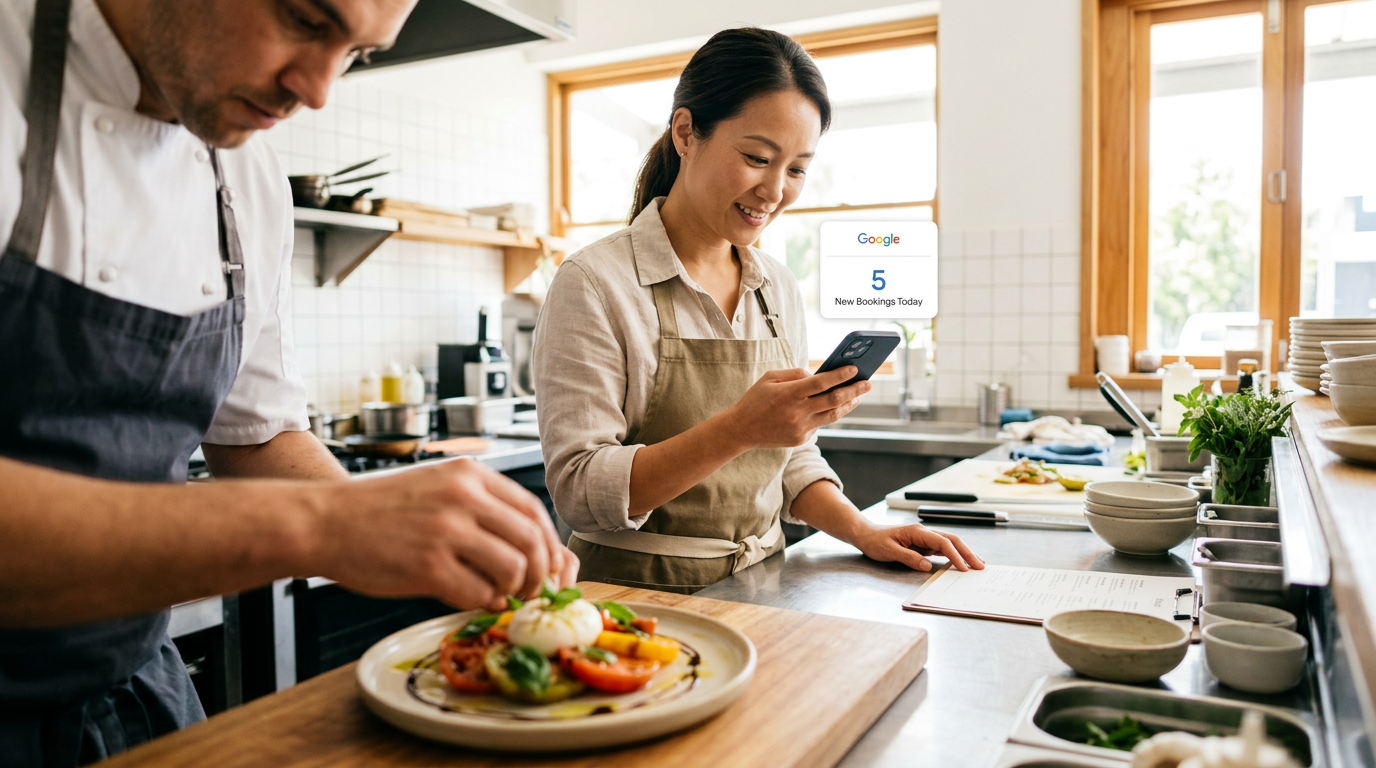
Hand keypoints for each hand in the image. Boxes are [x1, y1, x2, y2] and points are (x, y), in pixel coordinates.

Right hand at [313, 458, 568, 610]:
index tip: (549, 565)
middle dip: (539, 573)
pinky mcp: (428, 567)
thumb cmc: (378, 509)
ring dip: (513, 590)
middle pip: (532, 541)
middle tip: (530, 589)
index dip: (549, 543)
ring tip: (498, 593)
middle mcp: (463, 497)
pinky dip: (484, 602)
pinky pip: (479, 593)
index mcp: (469, 474)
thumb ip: (481, 508)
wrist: (323, 521)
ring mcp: (446, 531)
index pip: (533, 510)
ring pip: (514, 568)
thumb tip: (530, 548)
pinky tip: (472, 599)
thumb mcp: (436, 487)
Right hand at [724, 367, 870, 449]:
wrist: (741, 429)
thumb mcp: (770, 378)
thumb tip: (817, 375)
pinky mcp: (801, 439)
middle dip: (854, 390)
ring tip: (858, 396)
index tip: (855, 369)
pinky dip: (827, 414)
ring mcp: (800, 428)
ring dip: (848, 405)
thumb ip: (795, 374)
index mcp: (789, 393)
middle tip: (868, 383)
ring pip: (832, 415)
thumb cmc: (756, 399)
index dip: (841, 375)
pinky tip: (832, 407)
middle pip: (834, 400)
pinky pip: (819, 424)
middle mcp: (797, 411)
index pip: (822, 382)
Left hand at [851, 524, 984, 572]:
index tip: (963, 567)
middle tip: (980, 565)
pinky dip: (954, 555)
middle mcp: (924, 533)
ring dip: (964, 553)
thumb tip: (927, 566)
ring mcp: (924, 538)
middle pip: (951, 540)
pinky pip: (942, 549)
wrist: (866, 535)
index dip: (955, 555)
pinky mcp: (923, 544)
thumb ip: (909, 558)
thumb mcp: (889, 551)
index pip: (942, 542)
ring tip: (977, 564)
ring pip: (949, 544)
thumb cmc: (875, 542)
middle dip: (967, 552)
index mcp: (917, 532)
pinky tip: (961, 562)